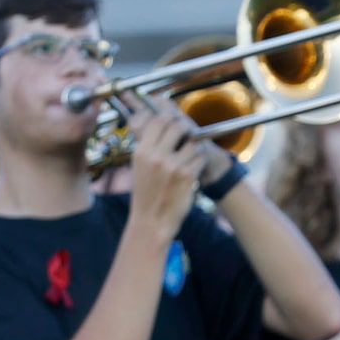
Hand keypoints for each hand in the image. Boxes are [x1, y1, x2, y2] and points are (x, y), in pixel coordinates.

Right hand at [123, 96, 202, 234]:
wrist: (151, 222)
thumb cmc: (146, 194)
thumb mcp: (139, 166)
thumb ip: (148, 144)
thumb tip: (161, 122)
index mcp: (141, 151)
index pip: (158, 120)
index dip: (170, 118)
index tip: (175, 123)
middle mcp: (155, 156)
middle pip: (177, 126)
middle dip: (185, 129)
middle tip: (187, 137)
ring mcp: (172, 165)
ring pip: (192, 142)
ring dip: (195, 147)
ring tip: (190, 157)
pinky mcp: (187, 176)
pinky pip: (200, 157)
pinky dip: (200, 162)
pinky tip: (194, 169)